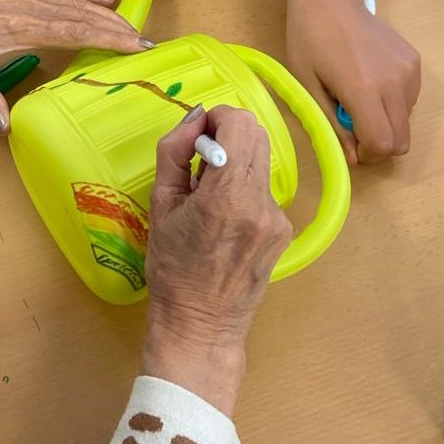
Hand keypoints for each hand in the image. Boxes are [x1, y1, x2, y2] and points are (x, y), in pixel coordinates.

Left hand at [0, 0, 148, 131]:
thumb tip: (6, 127)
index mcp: (17, 29)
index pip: (71, 31)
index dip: (103, 36)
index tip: (131, 45)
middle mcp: (26, 11)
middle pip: (80, 16)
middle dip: (114, 28)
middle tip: (146, 41)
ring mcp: (25, 1)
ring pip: (72, 3)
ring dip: (104, 13)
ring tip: (132, 26)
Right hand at [143, 106, 291, 415]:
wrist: (202, 324)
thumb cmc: (171, 268)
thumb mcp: (160, 205)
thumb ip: (174, 153)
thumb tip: (193, 118)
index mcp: (227, 196)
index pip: (239, 125)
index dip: (216, 119)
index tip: (195, 137)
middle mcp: (260, 203)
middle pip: (257, 135)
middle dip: (227, 134)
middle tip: (198, 160)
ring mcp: (277, 218)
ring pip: (260, 160)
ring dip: (234, 160)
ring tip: (206, 193)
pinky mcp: (283, 230)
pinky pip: (262, 189)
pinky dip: (242, 187)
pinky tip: (222, 217)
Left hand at [285, 0, 420, 164]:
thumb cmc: (309, 39)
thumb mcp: (308, 84)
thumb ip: (331, 124)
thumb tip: (352, 159)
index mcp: (363, 88)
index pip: (383, 143)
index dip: (367, 154)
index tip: (349, 142)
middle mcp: (394, 82)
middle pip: (402, 140)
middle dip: (378, 144)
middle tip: (352, 124)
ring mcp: (409, 70)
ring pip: (407, 121)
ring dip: (385, 121)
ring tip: (357, 95)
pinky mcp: (415, 61)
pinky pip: (410, 100)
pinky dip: (392, 103)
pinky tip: (370, 81)